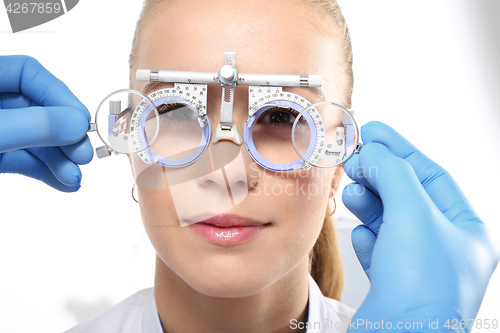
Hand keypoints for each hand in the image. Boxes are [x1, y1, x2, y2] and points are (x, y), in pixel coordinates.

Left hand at [0, 55, 92, 191]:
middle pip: (37, 110)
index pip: (29, 74)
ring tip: (73, 177)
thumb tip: (77, 124)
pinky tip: (64, 183)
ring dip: (59, 161)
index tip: (80, 122)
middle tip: (82, 155)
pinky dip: (45, 172)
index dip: (60, 96)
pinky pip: (23, 160)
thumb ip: (32, 126)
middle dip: (63, 136)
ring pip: (33, 140)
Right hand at [342, 121, 498, 331]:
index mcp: (465, 231)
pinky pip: (377, 245)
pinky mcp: (390, 281)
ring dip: (368, 203)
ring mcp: (416, 266)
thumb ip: (393, 175)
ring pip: (388, 220)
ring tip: (353, 192)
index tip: (374, 132)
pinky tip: (362, 232)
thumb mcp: (413, 215)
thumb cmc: (421, 289)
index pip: (433, 176)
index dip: (402, 150)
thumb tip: (373, 152)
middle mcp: (443, 248)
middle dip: (380, 176)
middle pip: (407, 196)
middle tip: (355, 160)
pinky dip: (366, 234)